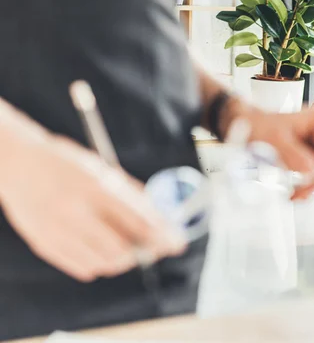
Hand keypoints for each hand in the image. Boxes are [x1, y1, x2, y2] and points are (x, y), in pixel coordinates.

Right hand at [0, 135, 186, 281]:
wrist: (16, 163)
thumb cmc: (68, 164)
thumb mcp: (103, 169)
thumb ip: (132, 195)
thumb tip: (163, 220)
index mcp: (95, 187)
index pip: (139, 222)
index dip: (163, 237)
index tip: (178, 243)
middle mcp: (76, 211)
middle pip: (123, 250)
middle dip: (145, 252)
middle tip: (155, 249)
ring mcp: (57, 231)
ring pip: (105, 264)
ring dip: (125, 261)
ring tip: (129, 250)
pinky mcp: (45, 245)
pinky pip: (83, 268)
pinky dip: (100, 265)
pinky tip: (103, 252)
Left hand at [225, 104, 313, 199]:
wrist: (253, 128)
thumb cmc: (262, 126)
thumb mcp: (275, 139)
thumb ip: (293, 154)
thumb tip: (311, 169)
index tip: (311, 180)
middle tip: (301, 192)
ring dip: (313, 186)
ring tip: (296, 193)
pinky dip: (310, 185)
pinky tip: (299, 189)